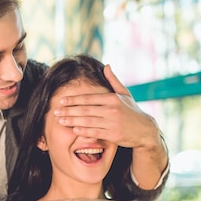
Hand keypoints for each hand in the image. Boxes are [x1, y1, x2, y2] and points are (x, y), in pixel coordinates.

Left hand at [53, 64, 167, 188]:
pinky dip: (83, 131)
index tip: (61, 101)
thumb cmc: (132, 111)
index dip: (73, 100)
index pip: (88, 98)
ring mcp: (112, 123)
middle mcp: (112, 110)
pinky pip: (94, 132)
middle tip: (55, 111)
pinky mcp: (113, 135)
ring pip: (87, 121)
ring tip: (60, 121)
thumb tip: (106, 66)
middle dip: (68, 111)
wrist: (145, 130)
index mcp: (113, 98)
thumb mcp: (125, 94)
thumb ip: (113, 80)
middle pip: (85, 110)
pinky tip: (74, 129)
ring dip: (72, 121)